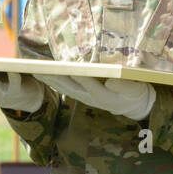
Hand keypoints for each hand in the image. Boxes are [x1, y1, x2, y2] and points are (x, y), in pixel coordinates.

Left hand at [34, 74, 155, 119]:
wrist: (135, 106)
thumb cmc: (136, 94)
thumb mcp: (136, 90)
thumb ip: (125, 86)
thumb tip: (110, 80)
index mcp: (106, 96)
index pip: (88, 84)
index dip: (76, 76)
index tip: (65, 68)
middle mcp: (92, 99)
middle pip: (70, 87)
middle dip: (54, 78)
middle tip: (39, 70)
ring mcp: (87, 98)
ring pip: (65, 88)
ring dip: (50, 81)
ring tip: (36, 72)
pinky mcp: (84, 96)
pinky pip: (67, 89)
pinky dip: (55, 82)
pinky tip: (46, 77)